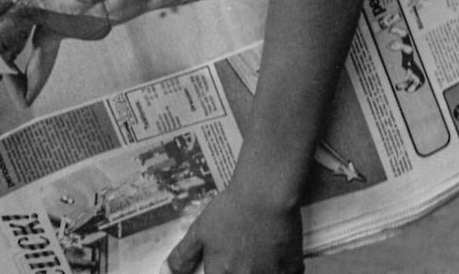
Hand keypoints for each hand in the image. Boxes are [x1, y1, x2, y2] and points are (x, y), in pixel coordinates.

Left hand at [164, 186, 303, 273]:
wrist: (266, 193)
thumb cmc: (232, 210)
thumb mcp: (200, 230)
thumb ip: (183, 256)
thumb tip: (165, 272)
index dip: (216, 273)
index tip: (221, 267)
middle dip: (239, 269)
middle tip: (242, 257)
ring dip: (259, 270)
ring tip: (257, 254)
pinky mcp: (293, 271)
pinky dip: (279, 270)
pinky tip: (275, 255)